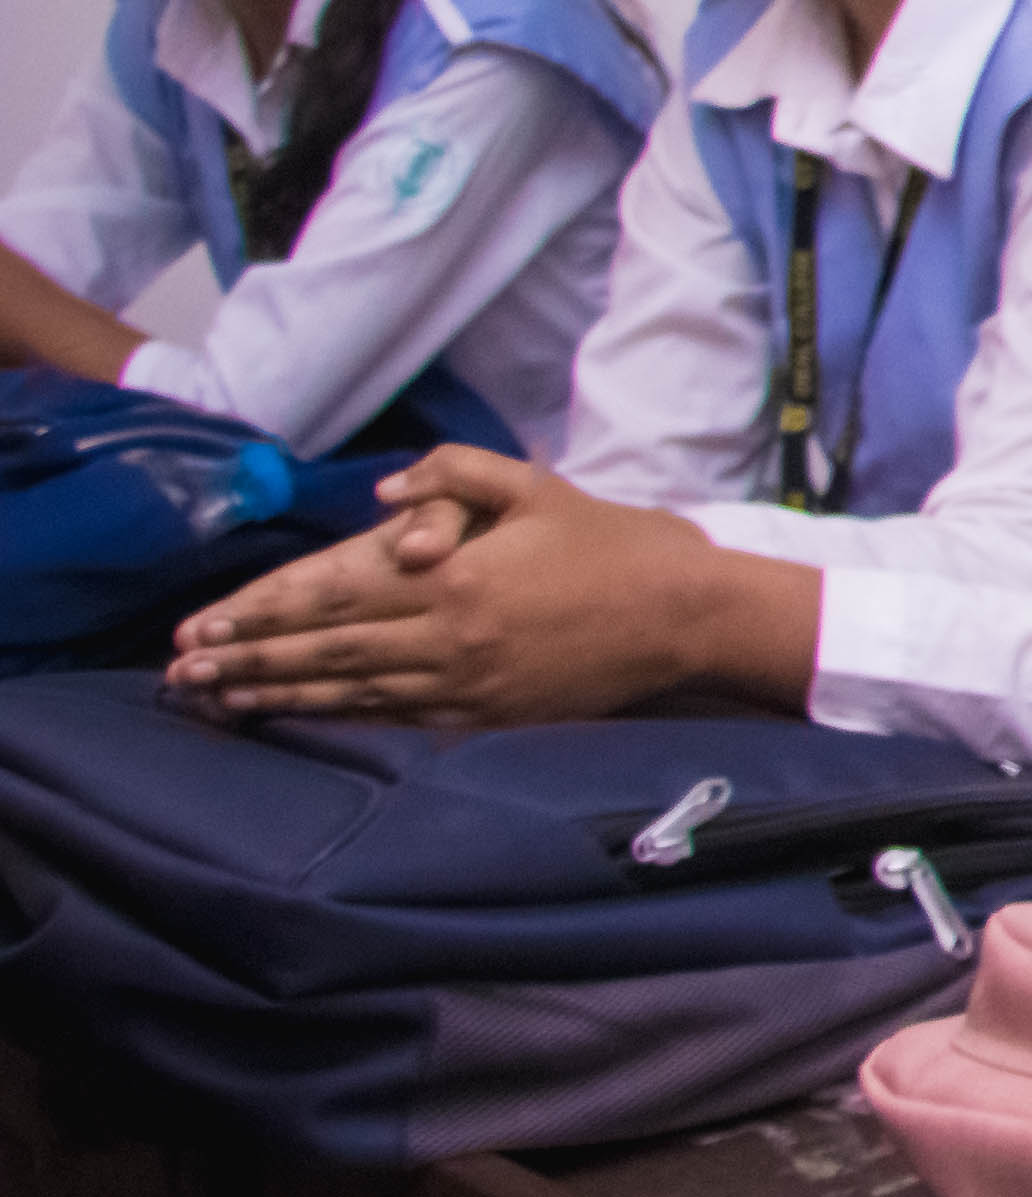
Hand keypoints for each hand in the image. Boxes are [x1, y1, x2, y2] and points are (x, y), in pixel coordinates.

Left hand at [165, 452, 758, 724]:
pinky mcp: (489, 716)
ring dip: (279, 695)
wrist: (684, 614)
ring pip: (351, 691)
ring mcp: (468, 684)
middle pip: (325, 650)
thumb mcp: (534, 485)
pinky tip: (303, 717)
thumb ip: (452, 477)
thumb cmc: (611, 542)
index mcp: (452, 577)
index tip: (202, 625)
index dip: (260, 611)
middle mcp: (449, 638)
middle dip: (247, 660)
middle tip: (183, 672)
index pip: (331, 595)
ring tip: (221, 699)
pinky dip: (343, 718)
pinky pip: (400, 719)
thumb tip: (380, 499)